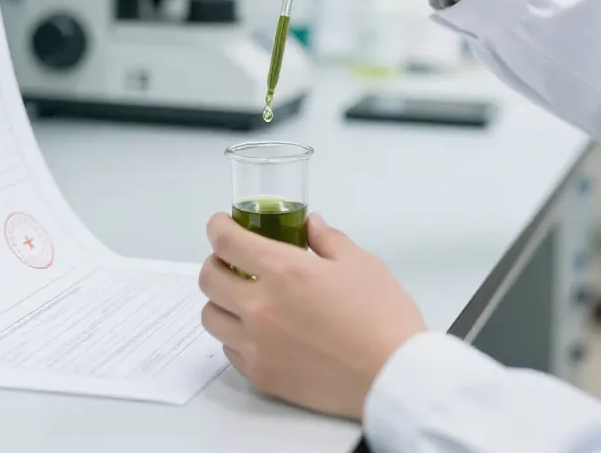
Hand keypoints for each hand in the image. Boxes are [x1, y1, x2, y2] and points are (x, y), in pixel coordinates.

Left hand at [200, 212, 425, 420]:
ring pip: (211, 316)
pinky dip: (235, 334)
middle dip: (216, 262)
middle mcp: (260, 308)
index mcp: (283, 271)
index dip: (217, 227)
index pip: (226, 242)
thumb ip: (327, 239)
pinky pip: (229, 349)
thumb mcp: (360, 263)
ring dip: (221, 300)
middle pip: (208, 278)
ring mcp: (256, 345)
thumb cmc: (382, 317)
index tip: (220, 224)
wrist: (392, 377)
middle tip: (233, 260)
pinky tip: (258, 330)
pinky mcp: (261, 375)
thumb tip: (310, 225)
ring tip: (243, 297)